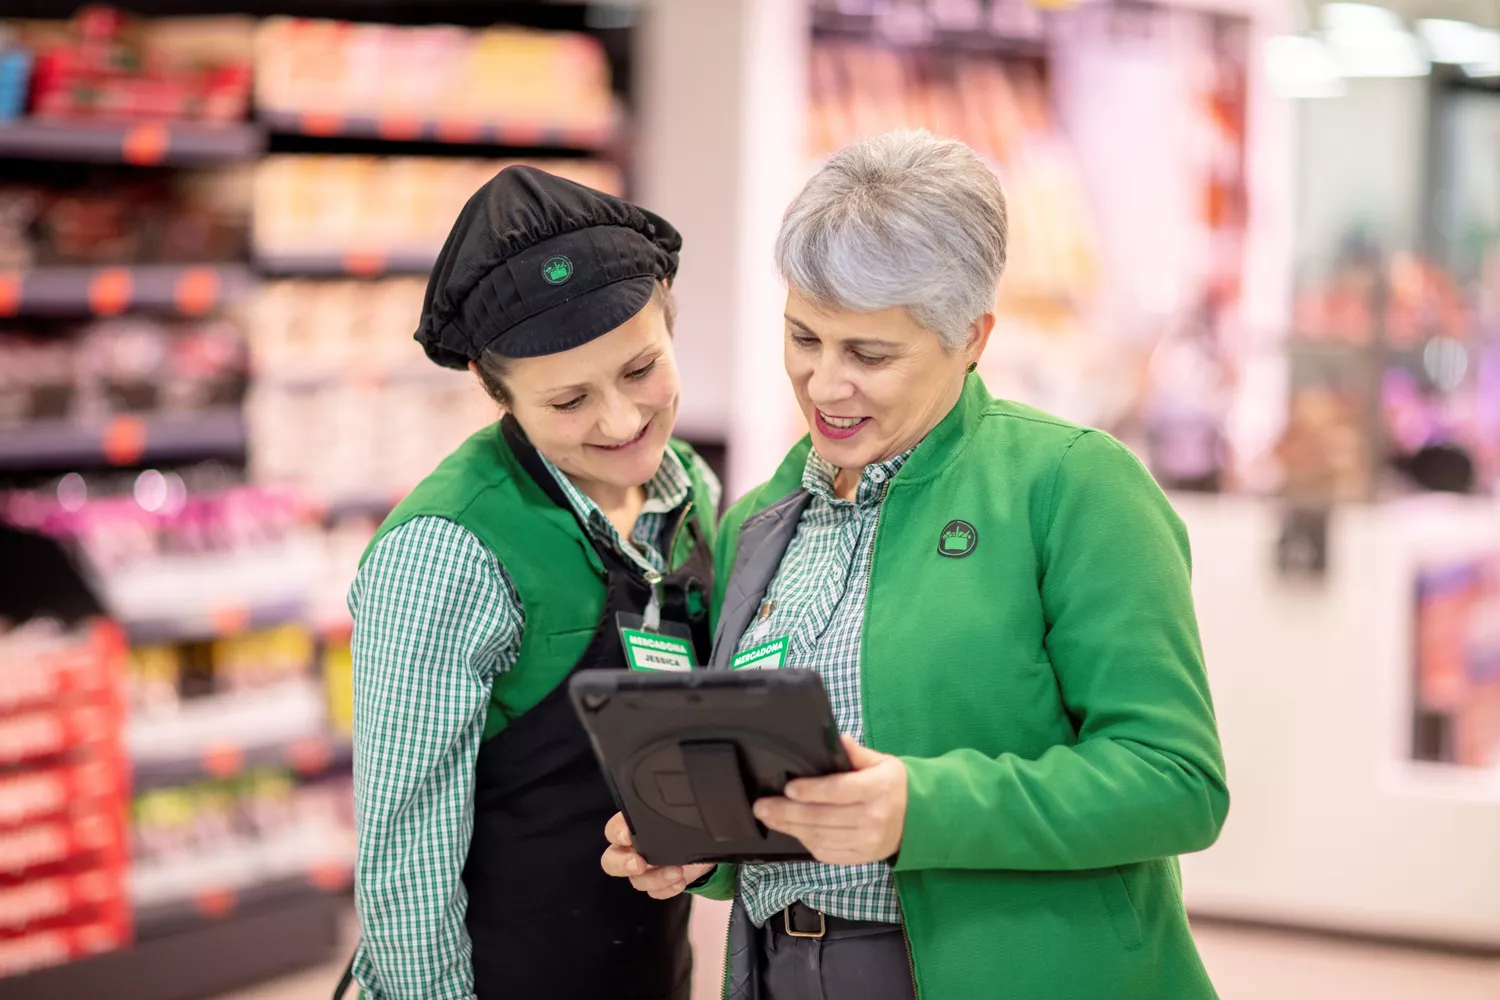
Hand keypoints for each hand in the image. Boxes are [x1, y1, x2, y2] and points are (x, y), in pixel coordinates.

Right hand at [600, 812, 713, 898]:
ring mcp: (642, 871)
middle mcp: (631, 850)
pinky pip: (655, 892)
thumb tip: (679, 809)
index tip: (627, 836)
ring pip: (637, 881)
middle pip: (611, 861)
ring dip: (656, 879)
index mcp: (632, 827)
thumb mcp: (677, 813)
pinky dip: (667, 889)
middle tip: (639, 864)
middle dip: (622, 865)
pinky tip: (680, 881)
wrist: (700, 841)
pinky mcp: (657, 885)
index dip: (617, 832)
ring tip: (678, 871)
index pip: (614, 829)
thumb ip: (669, 812)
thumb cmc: (683, 821)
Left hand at [753, 734, 906, 865]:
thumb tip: (837, 739)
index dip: (810, 791)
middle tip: (762, 806)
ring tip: (770, 818)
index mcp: (878, 789)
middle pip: (822, 817)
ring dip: (791, 828)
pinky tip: (792, 830)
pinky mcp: (860, 857)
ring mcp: (867, 842)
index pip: (838, 790)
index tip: (788, 788)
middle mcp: (873, 818)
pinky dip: (805, 841)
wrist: (918, 819)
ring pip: (820, 837)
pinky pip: (826, 852)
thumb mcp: (882, 762)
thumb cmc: (892, 785)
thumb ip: (856, 753)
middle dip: (787, 812)